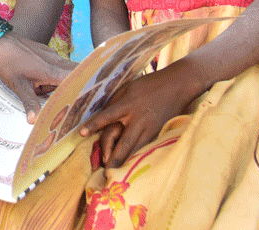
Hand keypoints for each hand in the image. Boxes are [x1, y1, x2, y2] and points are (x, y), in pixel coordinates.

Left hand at [0, 34, 77, 120]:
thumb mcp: (18, 85)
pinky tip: (37, 80)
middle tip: (69, 100)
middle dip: (71, 86)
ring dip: (56, 81)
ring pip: (61, 70)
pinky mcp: (43, 51)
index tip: (90, 97)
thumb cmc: (6, 62)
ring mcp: (49, 53)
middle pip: (72, 74)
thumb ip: (30, 102)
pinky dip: (50, 74)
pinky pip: (53, 64)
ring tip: (41, 90)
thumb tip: (35, 121)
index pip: (77, 77)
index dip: (85, 86)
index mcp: (51, 70)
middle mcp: (54, 60)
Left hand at [79, 63, 201, 167]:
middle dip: (114, 158)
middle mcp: (137, 119)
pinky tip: (130, 165)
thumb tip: (102, 114)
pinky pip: (144, 147)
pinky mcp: (157, 133)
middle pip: (124, 142)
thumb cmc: (148, 85)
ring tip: (116, 174)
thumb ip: (115, 102)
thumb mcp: (128, 88)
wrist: (176, 86)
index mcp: (128, 104)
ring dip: (125, 162)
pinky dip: (136, 156)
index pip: (108, 116)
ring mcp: (149, 128)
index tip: (82, 133)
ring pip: (135, 149)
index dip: (94, 124)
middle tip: (106, 172)